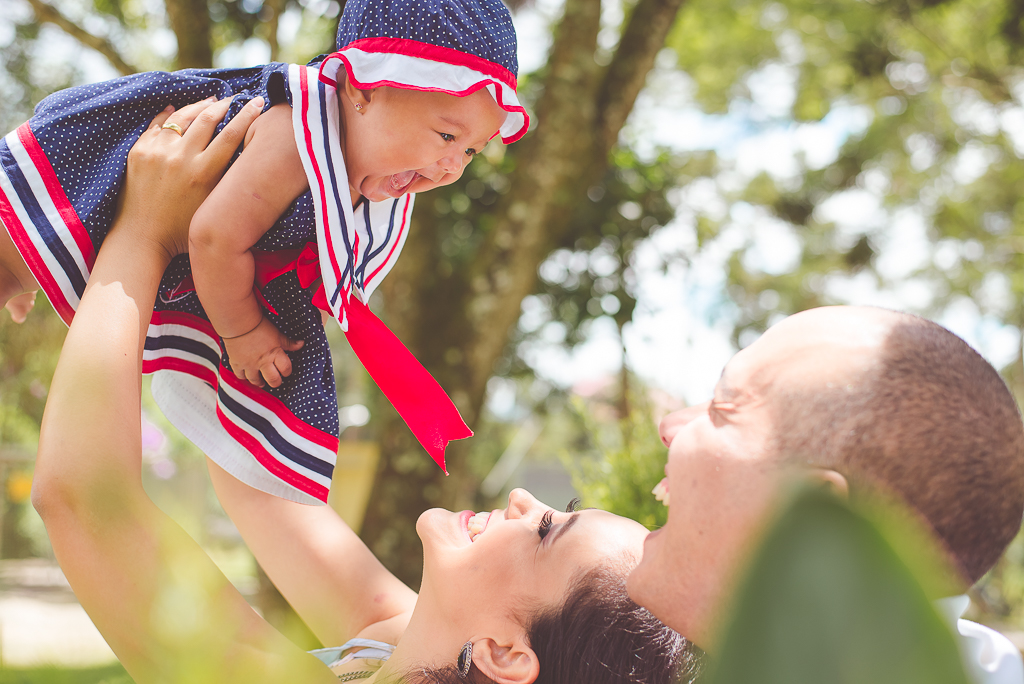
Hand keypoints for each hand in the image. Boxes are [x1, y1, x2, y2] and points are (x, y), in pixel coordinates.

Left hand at [112, 95, 264, 258]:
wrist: (142, 237)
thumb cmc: (183, 230)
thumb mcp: (212, 204)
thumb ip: (225, 177)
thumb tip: (239, 148)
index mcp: (203, 173)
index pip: (231, 134)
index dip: (247, 115)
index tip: (258, 101)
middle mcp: (180, 158)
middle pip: (207, 119)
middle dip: (224, 105)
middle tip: (234, 98)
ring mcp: (156, 152)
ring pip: (182, 116)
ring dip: (199, 106)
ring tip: (210, 102)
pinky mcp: (139, 151)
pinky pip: (158, 124)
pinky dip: (170, 115)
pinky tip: (178, 110)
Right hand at [223, 316, 303, 387]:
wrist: (239, 322)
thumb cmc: (258, 326)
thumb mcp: (277, 334)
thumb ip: (289, 343)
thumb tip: (301, 344)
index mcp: (275, 353)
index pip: (286, 369)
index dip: (287, 372)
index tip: (285, 371)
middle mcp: (263, 361)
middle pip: (273, 379)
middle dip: (276, 382)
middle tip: (275, 380)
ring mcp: (250, 364)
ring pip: (256, 380)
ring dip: (260, 382)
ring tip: (261, 382)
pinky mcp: (237, 363)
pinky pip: (241, 376)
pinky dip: (244, 377)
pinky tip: (247, 375)